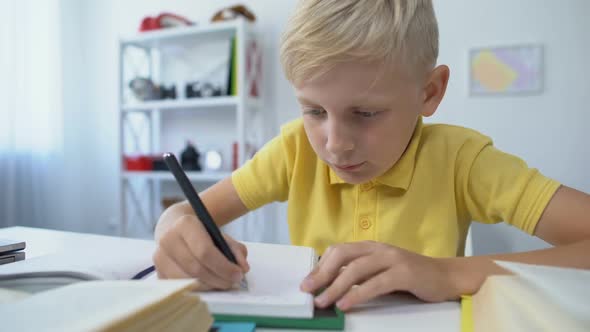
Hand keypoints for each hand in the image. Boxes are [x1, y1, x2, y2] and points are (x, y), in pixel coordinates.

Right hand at [153, 214, 249, 289]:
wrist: (175, 228)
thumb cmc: (201, 233)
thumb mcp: (220, 235)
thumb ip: (235, 249)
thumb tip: (243, 267)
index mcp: (185, 224)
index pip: (205, 251)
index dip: (223, 266)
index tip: (238, 273)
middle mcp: (168, 239)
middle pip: (196, 268)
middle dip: (219, 278)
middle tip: (234, 281)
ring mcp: (159, 257)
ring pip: (188, 281)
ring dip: (209, 286)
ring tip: (223, 282)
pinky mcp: (158, 272)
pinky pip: (181, 287)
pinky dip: (198, 288)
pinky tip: (209, 283)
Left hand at [300, 241, 456, 310]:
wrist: (445, 276)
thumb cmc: (409, 276)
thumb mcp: (380, 271)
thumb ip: (359, 274)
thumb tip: (330, 284)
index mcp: (370, 247)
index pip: (339, 251)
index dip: (320, 266)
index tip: (307, 282)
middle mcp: (379, 249)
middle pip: (343, 256)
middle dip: (322, 273)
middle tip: (308, 290)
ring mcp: (392, 259)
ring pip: (357, 270)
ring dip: (336, 287)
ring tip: (323, 302)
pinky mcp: (405, 273)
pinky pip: (376, 283)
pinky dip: (358, 294)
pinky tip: (346, 304)